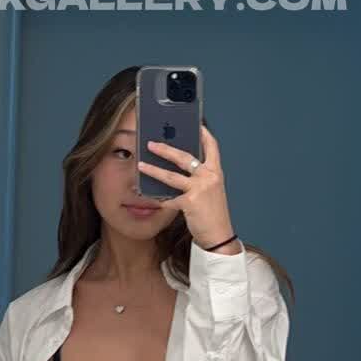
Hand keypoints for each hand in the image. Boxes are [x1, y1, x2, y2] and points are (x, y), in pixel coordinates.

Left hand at [137, 124, 237, 251]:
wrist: (219, 236)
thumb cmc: (213, 213)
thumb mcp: (211, 190)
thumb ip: (199, 177)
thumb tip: (181, 166)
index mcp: (216, 172)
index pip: (212, 147)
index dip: (204, 134)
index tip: (195, 125)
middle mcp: (209, 177)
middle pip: (185, 157)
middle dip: (165, 149)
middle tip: (151, 144)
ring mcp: (200, 189)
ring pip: (171, 176)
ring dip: (154, 170)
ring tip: (141, 165)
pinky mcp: (190, 202)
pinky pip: (169, 198)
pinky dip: (158, 198)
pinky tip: (148, 196)